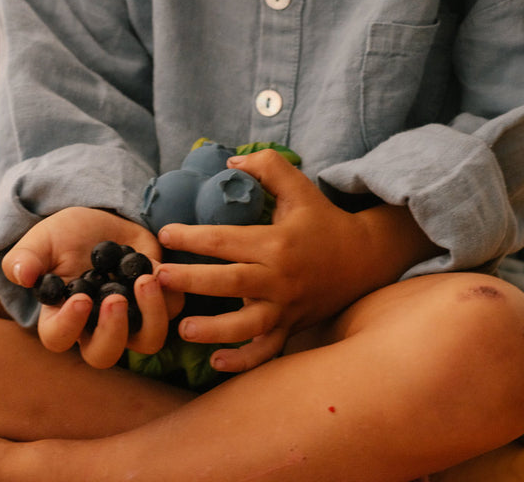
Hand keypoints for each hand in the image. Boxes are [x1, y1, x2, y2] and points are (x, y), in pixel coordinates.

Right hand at [2, 206, 183, 367]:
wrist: (103, 220)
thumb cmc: (66, 236)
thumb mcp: (41, 241)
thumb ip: (25, 258)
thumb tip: (23, 275)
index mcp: (60, 317)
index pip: (58, 339)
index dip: (69, 326)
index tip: (80, 299)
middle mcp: (96, 328)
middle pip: (105, 355)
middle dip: (113, 332)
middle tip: (116, 298)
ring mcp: (131, 319)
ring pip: (148, 340)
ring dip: (152, 315)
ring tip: (146, 279)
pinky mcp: (159, 302)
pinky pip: (173, 309)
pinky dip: (171, 291)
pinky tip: (160, 266)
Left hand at [157, 149, 438, 372]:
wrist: (365, 258)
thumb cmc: (325, 221)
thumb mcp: (300, 188)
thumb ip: (267, 166)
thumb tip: (230, 162)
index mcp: (276, 243)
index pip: (225, 240)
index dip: (191, 236)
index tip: (164, 234)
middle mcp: (279, 279)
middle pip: (229, 283)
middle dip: (191, 281)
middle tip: (158, 278)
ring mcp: (286, 307)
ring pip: (247, 326)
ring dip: (214, 331)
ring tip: (183, 329)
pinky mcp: (292, 326)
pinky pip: (267, 350)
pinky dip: (244, 361)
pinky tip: (217, 362)